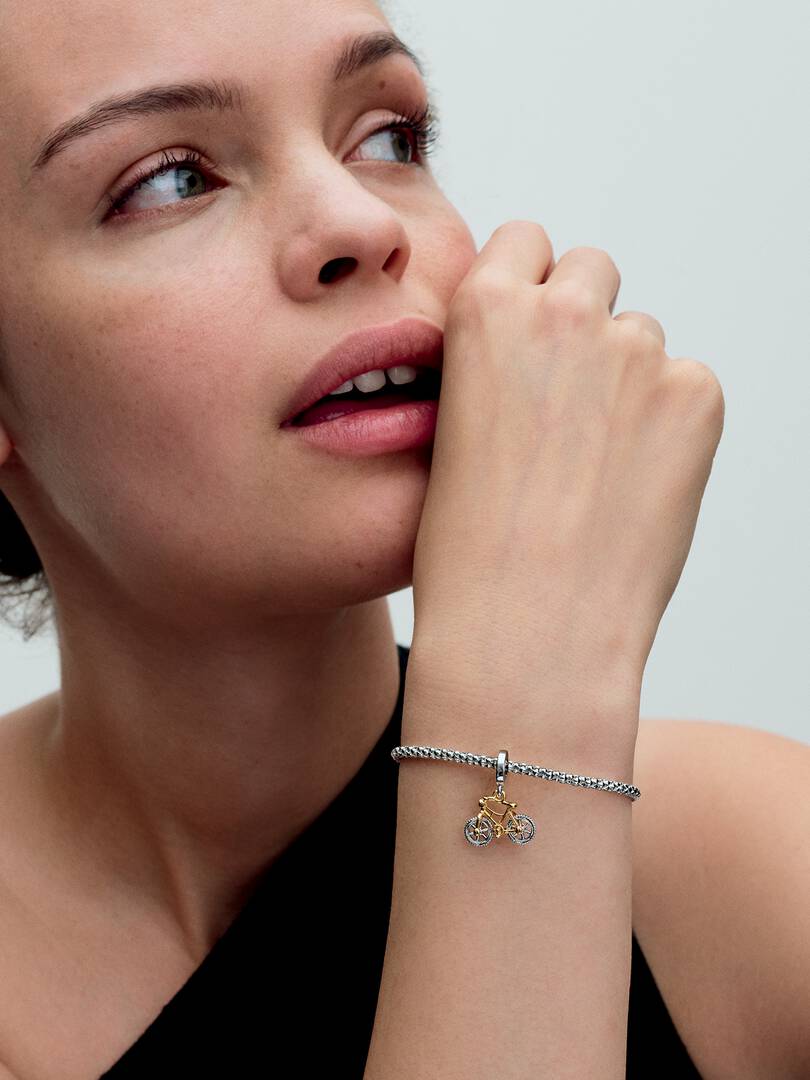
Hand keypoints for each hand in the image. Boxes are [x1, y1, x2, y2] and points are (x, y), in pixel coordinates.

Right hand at [409, 222, 724, 739]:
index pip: (527, 241)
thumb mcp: (447, 430)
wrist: (523, 630)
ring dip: (626, 380)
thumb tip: (540, 349)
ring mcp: (638, 351)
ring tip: (595, 468)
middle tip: (568, 405)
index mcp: (484, 310)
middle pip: (593, 271)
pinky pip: (687, 385)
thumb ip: (493, 364)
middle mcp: (565, 312)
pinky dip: (668, 424)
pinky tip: (631, 486)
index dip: (529, 289)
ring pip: (641, 337)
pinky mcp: (696, 396)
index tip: (530, 336)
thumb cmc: (467, 551)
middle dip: (582, 321)